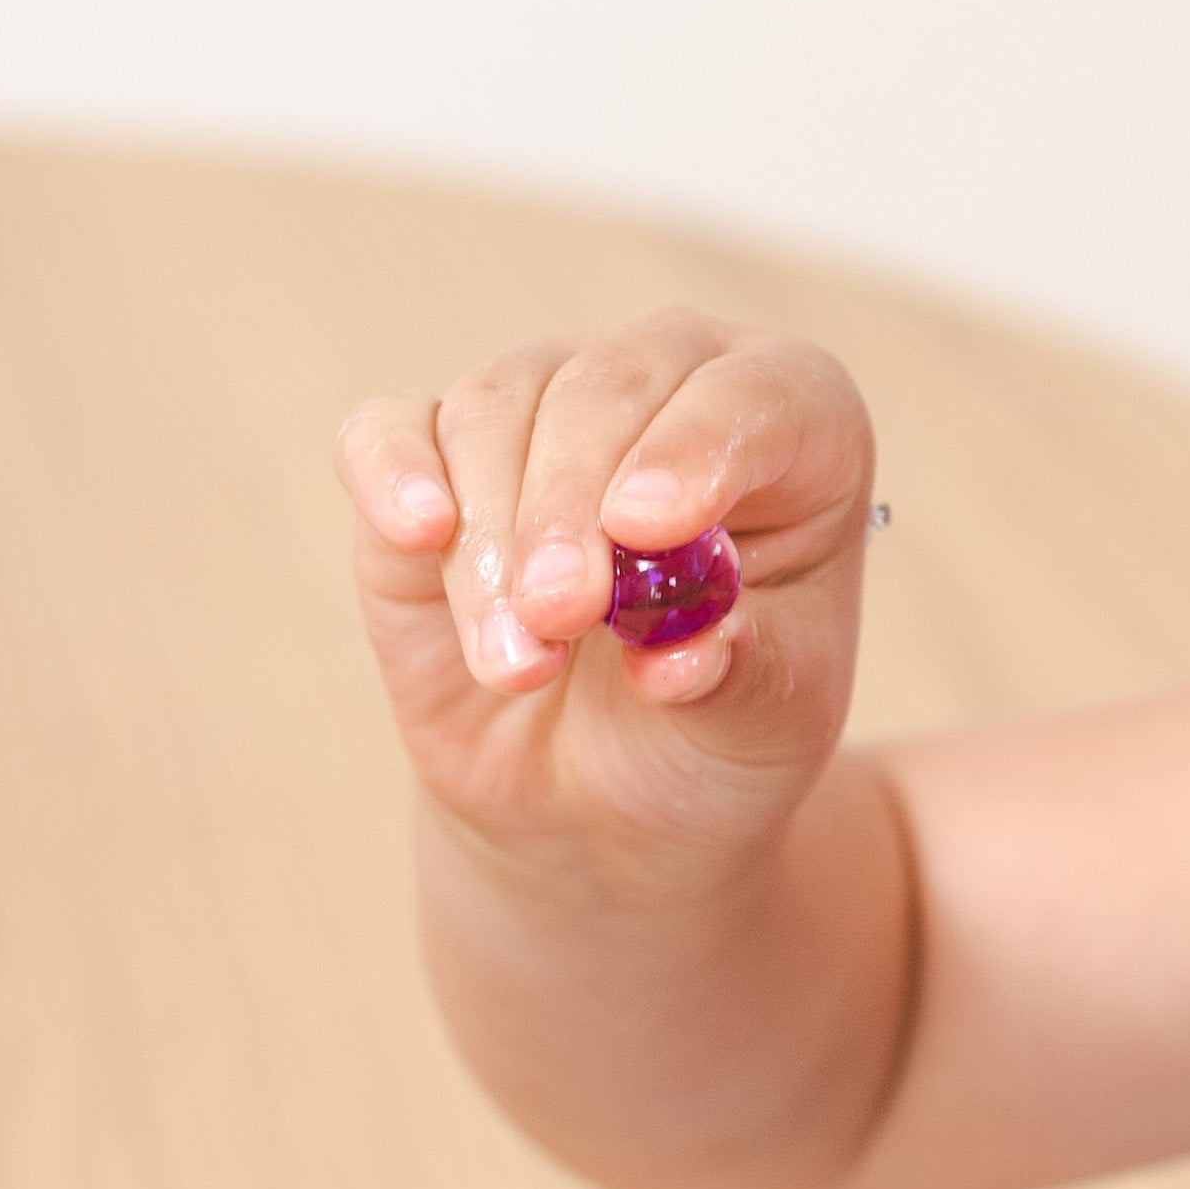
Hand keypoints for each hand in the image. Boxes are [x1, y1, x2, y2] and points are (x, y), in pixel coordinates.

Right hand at [335, 313, 877, 892]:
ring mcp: (545, 409)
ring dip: (498, 542)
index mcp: (796, 430)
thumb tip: (687, 648)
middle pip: (610, 387)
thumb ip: (744, 677)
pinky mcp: (430, 458)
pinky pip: (393, 429)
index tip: (650, 527)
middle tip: (562, 613)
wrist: (605, 802)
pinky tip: (417, 527)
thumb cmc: (715, 731)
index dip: (701, 445)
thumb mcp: (768, 726)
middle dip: (575, 505)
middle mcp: (671, 386)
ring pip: (500, 412)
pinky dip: (393, 468)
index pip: (759, 396)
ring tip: (520, 665)